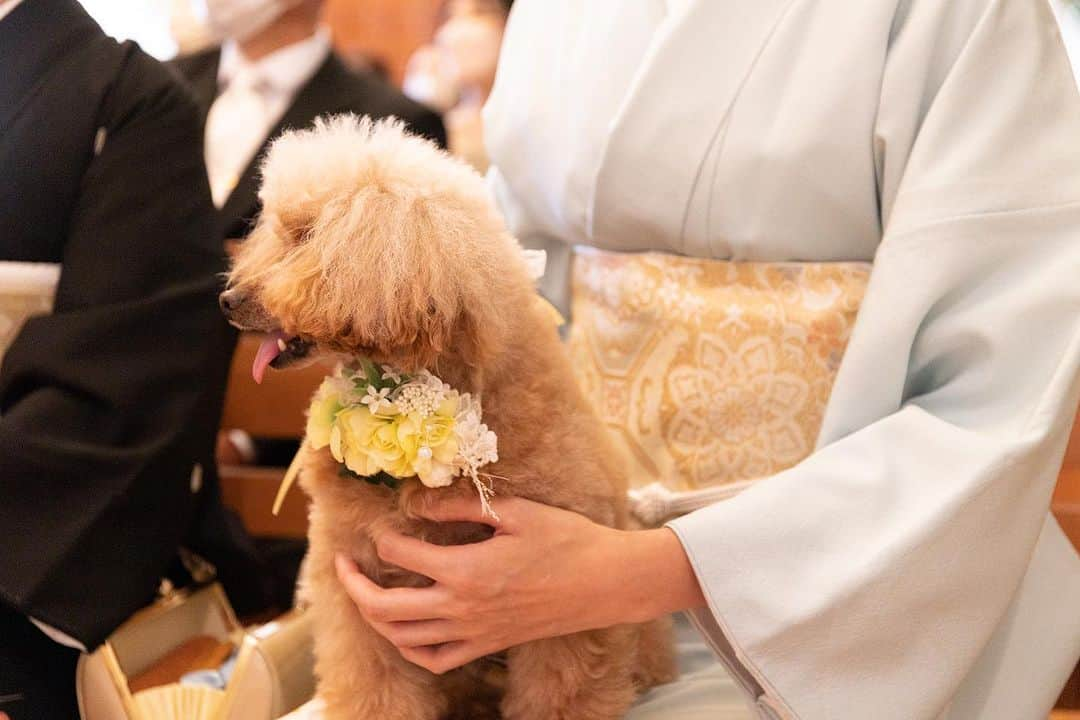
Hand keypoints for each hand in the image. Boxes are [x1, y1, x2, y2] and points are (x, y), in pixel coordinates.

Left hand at [334, 496, 703, 673]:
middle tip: (341, 565)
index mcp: (465, 570)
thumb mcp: (514, 512)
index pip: (401, 557)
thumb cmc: (565, 540)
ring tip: (365, 596)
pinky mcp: (487, 645)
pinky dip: (410, 649)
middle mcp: (461, 608)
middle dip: (354, 586)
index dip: (383, 538)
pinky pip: (435, 659)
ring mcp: (473, 632)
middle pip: (386, 608)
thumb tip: (418, 502)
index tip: (380, 524)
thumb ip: (461, 507)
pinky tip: (404, 632)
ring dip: (375, 618)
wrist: (604, 583)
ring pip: (403, 638)